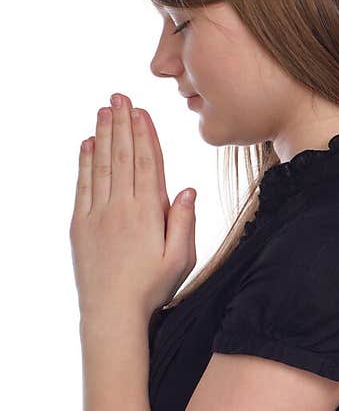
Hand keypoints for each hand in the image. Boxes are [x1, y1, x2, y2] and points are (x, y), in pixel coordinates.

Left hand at [71, 93, 196, 322]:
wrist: (112, 313)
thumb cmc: (151, 289)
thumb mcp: (180, 260)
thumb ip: (184, 222)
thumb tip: (187, 189)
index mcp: (147, 214)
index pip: (147, 165)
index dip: (144, 135)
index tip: (141, 112)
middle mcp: (120, 208)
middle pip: (122, 157)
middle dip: (121, 124)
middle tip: (119, 97)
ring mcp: (97, 215)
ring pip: (101, 166)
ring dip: (102, 135)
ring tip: (104, 110)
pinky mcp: (80, 225)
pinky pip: (82, 185)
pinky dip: (85, 162)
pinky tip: (87, 144)